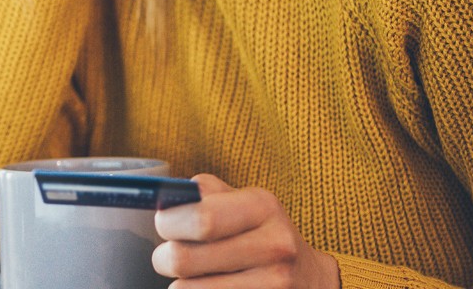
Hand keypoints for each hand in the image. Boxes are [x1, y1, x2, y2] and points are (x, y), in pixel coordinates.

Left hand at [152, 174, 340, 288]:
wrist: (309, 278)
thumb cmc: (261, 233)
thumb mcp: (243, 202)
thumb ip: (204, 193)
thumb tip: (163, 198)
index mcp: (262, 207)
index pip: (201, 218)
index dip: (168, 223)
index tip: (164, 225)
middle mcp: (273, 246)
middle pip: (184, 259)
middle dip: (163, 258)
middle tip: (167, 256)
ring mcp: (273, 285)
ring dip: (180, 284)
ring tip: (192, 276)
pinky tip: (208, 287)